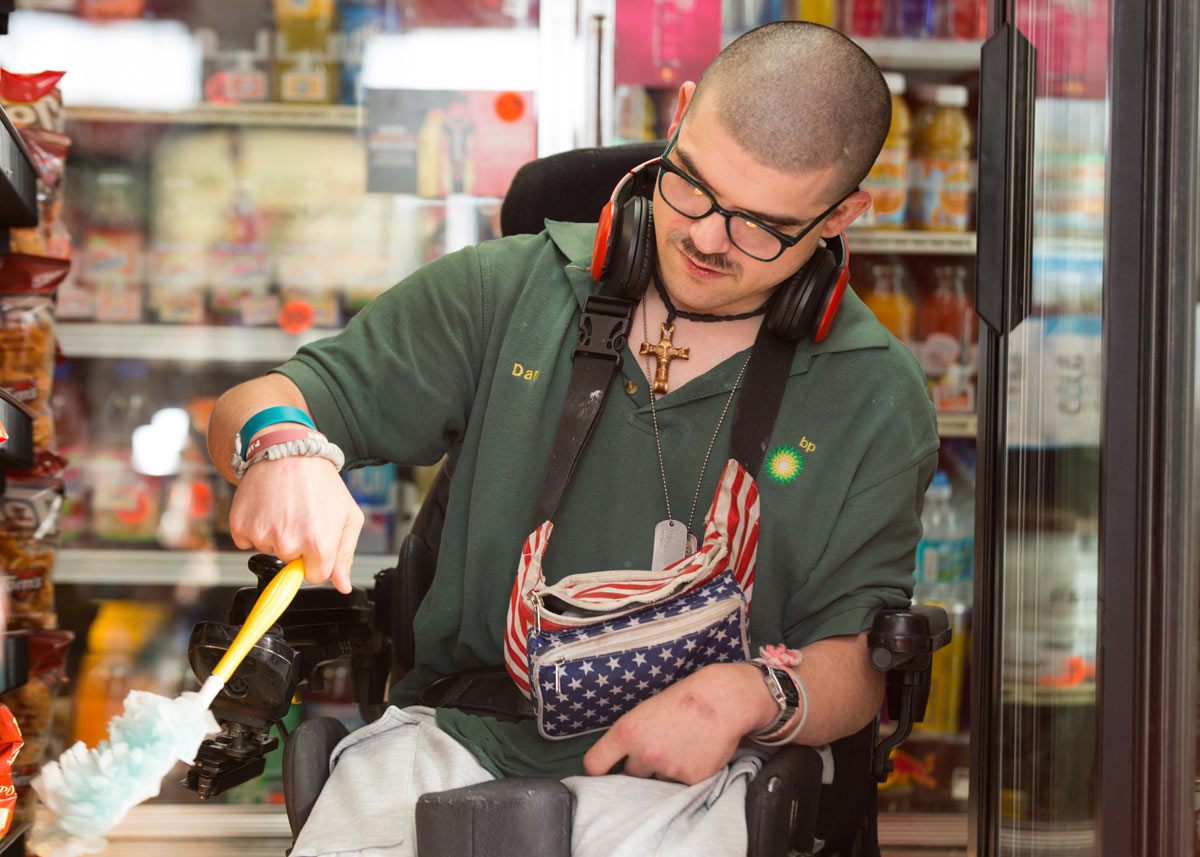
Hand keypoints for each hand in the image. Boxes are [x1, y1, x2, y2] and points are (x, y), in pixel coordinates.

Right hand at [228, 455, 363, 593]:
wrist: (289, 452)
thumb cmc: (321, 483)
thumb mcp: (348, 517)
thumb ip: (346, 555)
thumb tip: (343, 585)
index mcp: (319, 545)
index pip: (314, 577)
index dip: (317, 559)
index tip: (316, 538)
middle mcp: (289, 543)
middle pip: (290, 564)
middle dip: (297, 546)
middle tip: (302, 516)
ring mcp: (263, 535)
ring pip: (269, 551)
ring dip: (276, 535)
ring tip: (286, 507)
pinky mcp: (240, 525)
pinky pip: (246, 541)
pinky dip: (255, 528)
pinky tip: (268, 508)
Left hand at [582, 662, 776, 784]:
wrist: (722, 700)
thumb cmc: (682, 700)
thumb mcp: (645, 711)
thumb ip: (629, 738)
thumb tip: (618, 763)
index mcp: (626, 732)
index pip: (594, 765)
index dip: (597, 771)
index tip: (604, 771)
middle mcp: (644, 754)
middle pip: (630, 775)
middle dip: (640, 766)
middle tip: (660, 746)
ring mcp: (668, 769)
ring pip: (656, 782)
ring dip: (664, 771)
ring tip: (681, 747)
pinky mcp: (691, 780)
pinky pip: (679, 786)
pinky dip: (685, 774)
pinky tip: (695, 754)